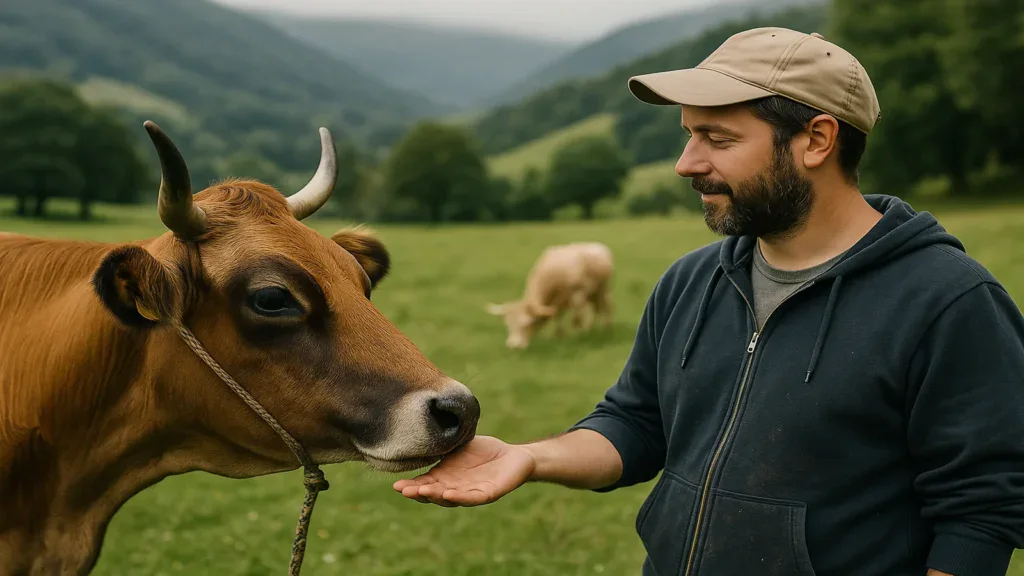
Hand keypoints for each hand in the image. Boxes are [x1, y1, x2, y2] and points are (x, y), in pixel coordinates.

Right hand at [392, 435, 535, 506]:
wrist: (513, 456)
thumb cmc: (483, 452)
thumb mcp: (457, 446)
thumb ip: (441, 444)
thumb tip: (420, 431)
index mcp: (445, 477)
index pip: (425, 484)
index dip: (411, 487)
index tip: (396, 485)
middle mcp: (454, 488)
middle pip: (434, 494)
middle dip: (418, 493)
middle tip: (403, 490)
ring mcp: (470, 492)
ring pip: (450, 498)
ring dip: (436, 496)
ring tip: (422, 491)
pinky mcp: (489, 493)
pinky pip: (473, 498)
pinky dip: (460, 497)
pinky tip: (449, 493)